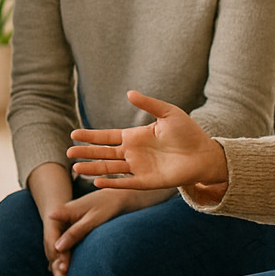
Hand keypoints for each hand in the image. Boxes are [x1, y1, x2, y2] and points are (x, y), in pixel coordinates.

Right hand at [42, 189, 139, 275]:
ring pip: (58, 253)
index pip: (54, 241)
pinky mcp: (72, 235)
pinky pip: (66, 252)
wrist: (116, 196)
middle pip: (54, 249)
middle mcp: (60, 223)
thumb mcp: (92, 218)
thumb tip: (58, 248)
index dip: (58, 257)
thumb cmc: (106, 205)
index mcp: (60, 215)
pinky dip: (67, 265)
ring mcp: (65, 229)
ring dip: (61, 270)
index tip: (63, 271)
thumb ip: (75, 231)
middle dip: (58, 269)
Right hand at [67, 90, 227, 189]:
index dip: (91, 136)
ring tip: (76, 169)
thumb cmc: (188, 132)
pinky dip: (112, 183)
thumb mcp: (168, 113)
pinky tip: (97, 182)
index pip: (107, 137)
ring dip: (93, 169)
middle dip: (86, 154)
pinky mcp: (148, 181)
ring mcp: (139, 168)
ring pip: (110, 169)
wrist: (205, 154)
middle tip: (68, 154)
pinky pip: (126, 182)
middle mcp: (133, 153)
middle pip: (103, 154)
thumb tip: (128, 93)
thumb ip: (148, 104)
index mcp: (135, 137)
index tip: (74, 134)